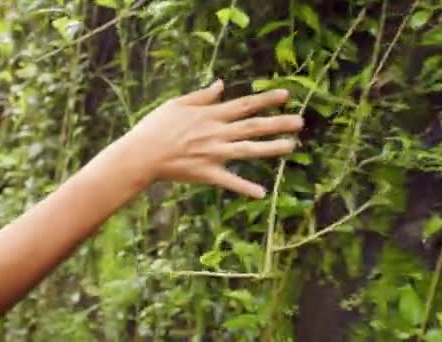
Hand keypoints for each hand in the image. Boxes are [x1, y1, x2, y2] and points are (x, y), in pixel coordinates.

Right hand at [116, 80, 302, 198]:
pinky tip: (262, 193)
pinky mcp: (206, 173)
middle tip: (300, 122)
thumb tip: (221, 85)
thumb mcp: (177, 103)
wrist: (141, 154)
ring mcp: (213, 153)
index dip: (266, 100)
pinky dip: (245, 187)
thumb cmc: (155, 127)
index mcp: (210, 115)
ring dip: (271, 148)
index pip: (244, 105)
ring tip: (292, 146)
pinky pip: (229, 181)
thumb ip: (202, 96)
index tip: (286, 95)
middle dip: (277, 123)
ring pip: (247, 150)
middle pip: (252, 126)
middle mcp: (216, 133)